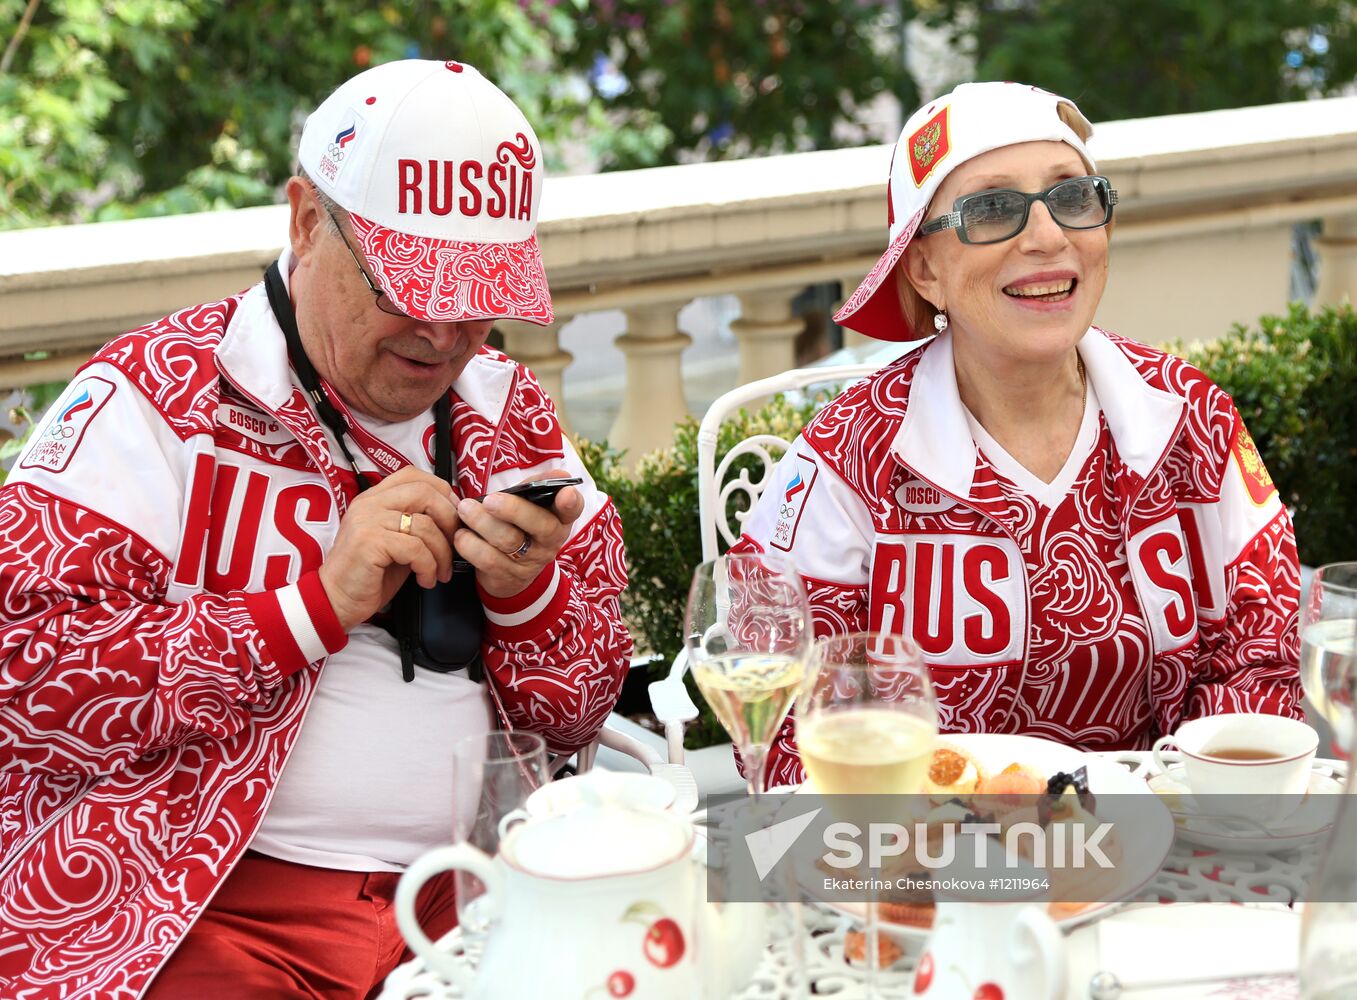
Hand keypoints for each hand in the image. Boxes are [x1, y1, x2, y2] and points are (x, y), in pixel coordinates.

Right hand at [318, 466, 460, 631]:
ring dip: (442, 552)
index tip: (454, 516)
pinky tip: (425, 580)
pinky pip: (416, 548)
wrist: (336, 600)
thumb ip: (415, 524)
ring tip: (440, 572)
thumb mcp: (395, 542)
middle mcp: (369, 504)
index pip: (413, 475)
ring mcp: (368, 520)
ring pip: (425, 524)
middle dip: (449, 519)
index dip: (442, 491)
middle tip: (455, 544)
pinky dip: (428, 567)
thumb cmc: (370, 574)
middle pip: (424, 492)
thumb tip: (453, 518)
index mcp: (374, 498)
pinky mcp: (370, 542)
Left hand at [453, 468, 583, 597]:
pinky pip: (488, 560)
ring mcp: (531, 561)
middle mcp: (550, 541)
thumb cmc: (521, 528)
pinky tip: (461, 534)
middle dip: (514, 510)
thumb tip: (558, 474)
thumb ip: (538, 486)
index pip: (573, 509)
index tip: (566, 492)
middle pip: (540, 525)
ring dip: (483, 523)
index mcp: (559, 519)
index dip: (571, 502)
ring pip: (509, 541)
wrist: (512, 573)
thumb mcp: (533, 507)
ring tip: (465, 509)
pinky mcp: (509, 576)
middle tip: (490, 500)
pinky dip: (470, 544)